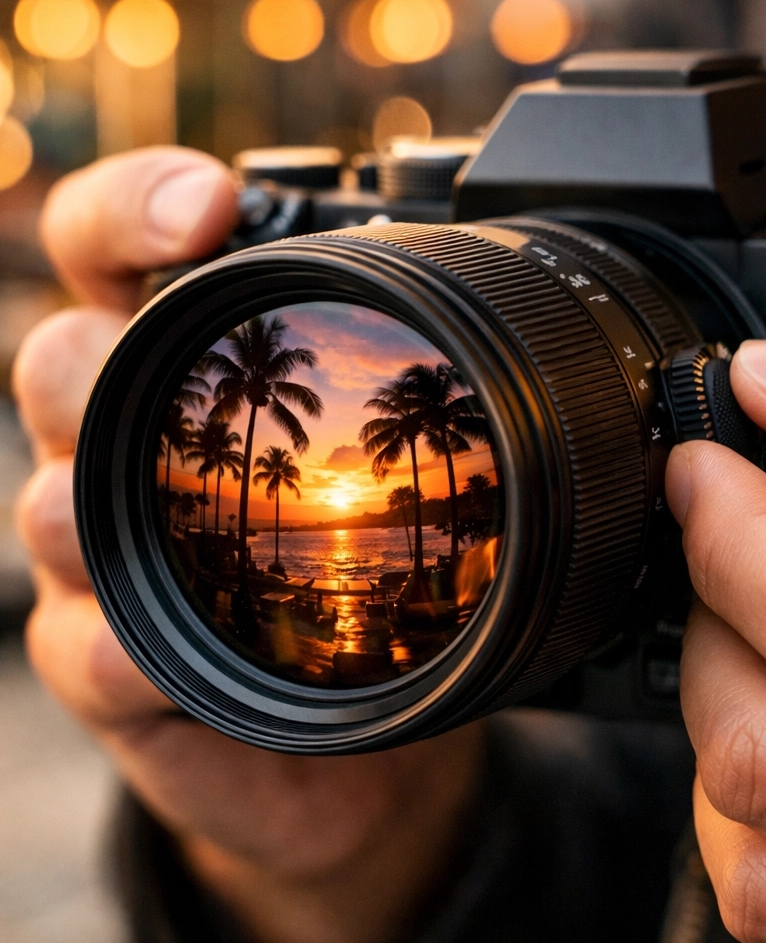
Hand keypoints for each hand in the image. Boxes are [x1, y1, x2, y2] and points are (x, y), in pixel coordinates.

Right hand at [15, 148, 483, 942]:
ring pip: (49, 504)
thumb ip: (416, 387)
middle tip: (172, 360)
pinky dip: (109, 648)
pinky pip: (80, 649)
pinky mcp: (105, 667)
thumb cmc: (376, 575)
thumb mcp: (397, 466)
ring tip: (156, 512)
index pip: (116, 257)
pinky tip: (147, 660)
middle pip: (58, 362)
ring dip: (84, 502)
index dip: (134, 207)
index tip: (207, 203)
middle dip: (93, 352)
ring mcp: (105, 562)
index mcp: (189, 373)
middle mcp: (127, 449)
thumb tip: (539, 306)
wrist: (357, 738)